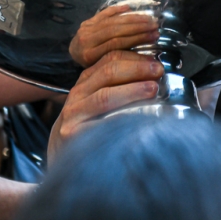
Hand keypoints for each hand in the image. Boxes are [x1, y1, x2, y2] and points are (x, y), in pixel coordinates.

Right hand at [48, 50, 162, 162]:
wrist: (62, 161)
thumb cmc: (87, 132)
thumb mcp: (97, 104)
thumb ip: (118, 88)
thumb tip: (155, 77)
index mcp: (86, 82)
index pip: (109, 59)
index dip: (134, 57)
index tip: (155, 61)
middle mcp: (78, 94)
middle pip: (108, 72)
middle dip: (137, 68)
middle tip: (158, 71)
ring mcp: (73, 114)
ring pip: (105, 96)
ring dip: (132, 90)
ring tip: (152, 89)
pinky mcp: (72, 134)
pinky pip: (100, 124)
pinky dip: (120, 118)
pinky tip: (136, 119)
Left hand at [69, 5, 158, 66]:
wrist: (73, 55)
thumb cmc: (91, 66)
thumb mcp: (102, 69)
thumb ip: (119, 61)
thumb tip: (148, 59)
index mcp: (90, 56)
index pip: (117, 44)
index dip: (137, 38)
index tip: (154, 36)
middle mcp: (86, 40)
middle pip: (115, 30)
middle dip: (138, 27)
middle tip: (155, 25)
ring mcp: (86, 28)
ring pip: (112, 21)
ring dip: (132, 18)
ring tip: (148, 19)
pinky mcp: (87, 20)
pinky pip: (104, 13)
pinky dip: (116, 10)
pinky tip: (129, 8)